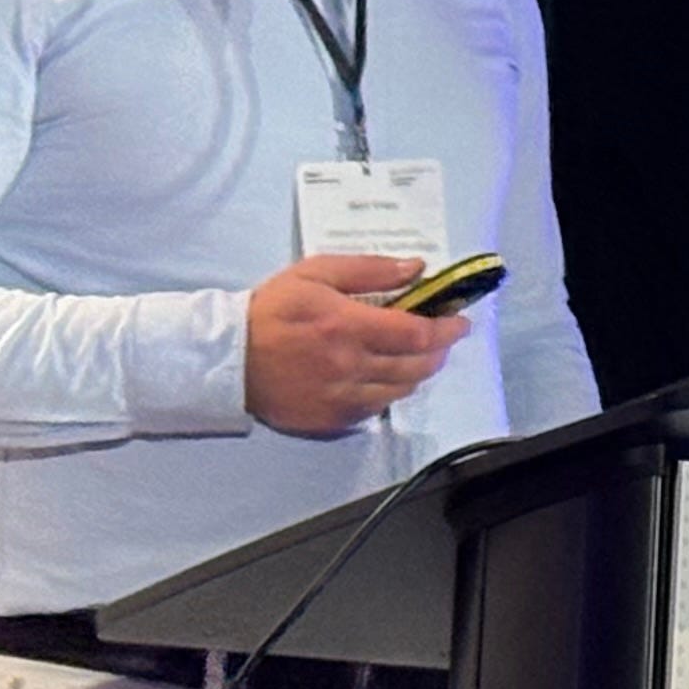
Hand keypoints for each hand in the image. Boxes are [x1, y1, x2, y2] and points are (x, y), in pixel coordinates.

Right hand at [245, 253, 469, 433]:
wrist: (228, 358)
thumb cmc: (272, 309)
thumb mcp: (316, 273)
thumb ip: (369, 269)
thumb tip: (416, 268)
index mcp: (348, 327)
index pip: (417, 333)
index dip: (447, 328)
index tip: (460, 320)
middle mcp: (351, 366)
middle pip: (417, 365)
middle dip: (440, 350)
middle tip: (444, 336)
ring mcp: (342, 398)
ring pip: (401, 390)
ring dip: (419, 372)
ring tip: (419, 355)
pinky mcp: (332, 419)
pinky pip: (377, 409)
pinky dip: (391, 392)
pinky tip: (387, 377)